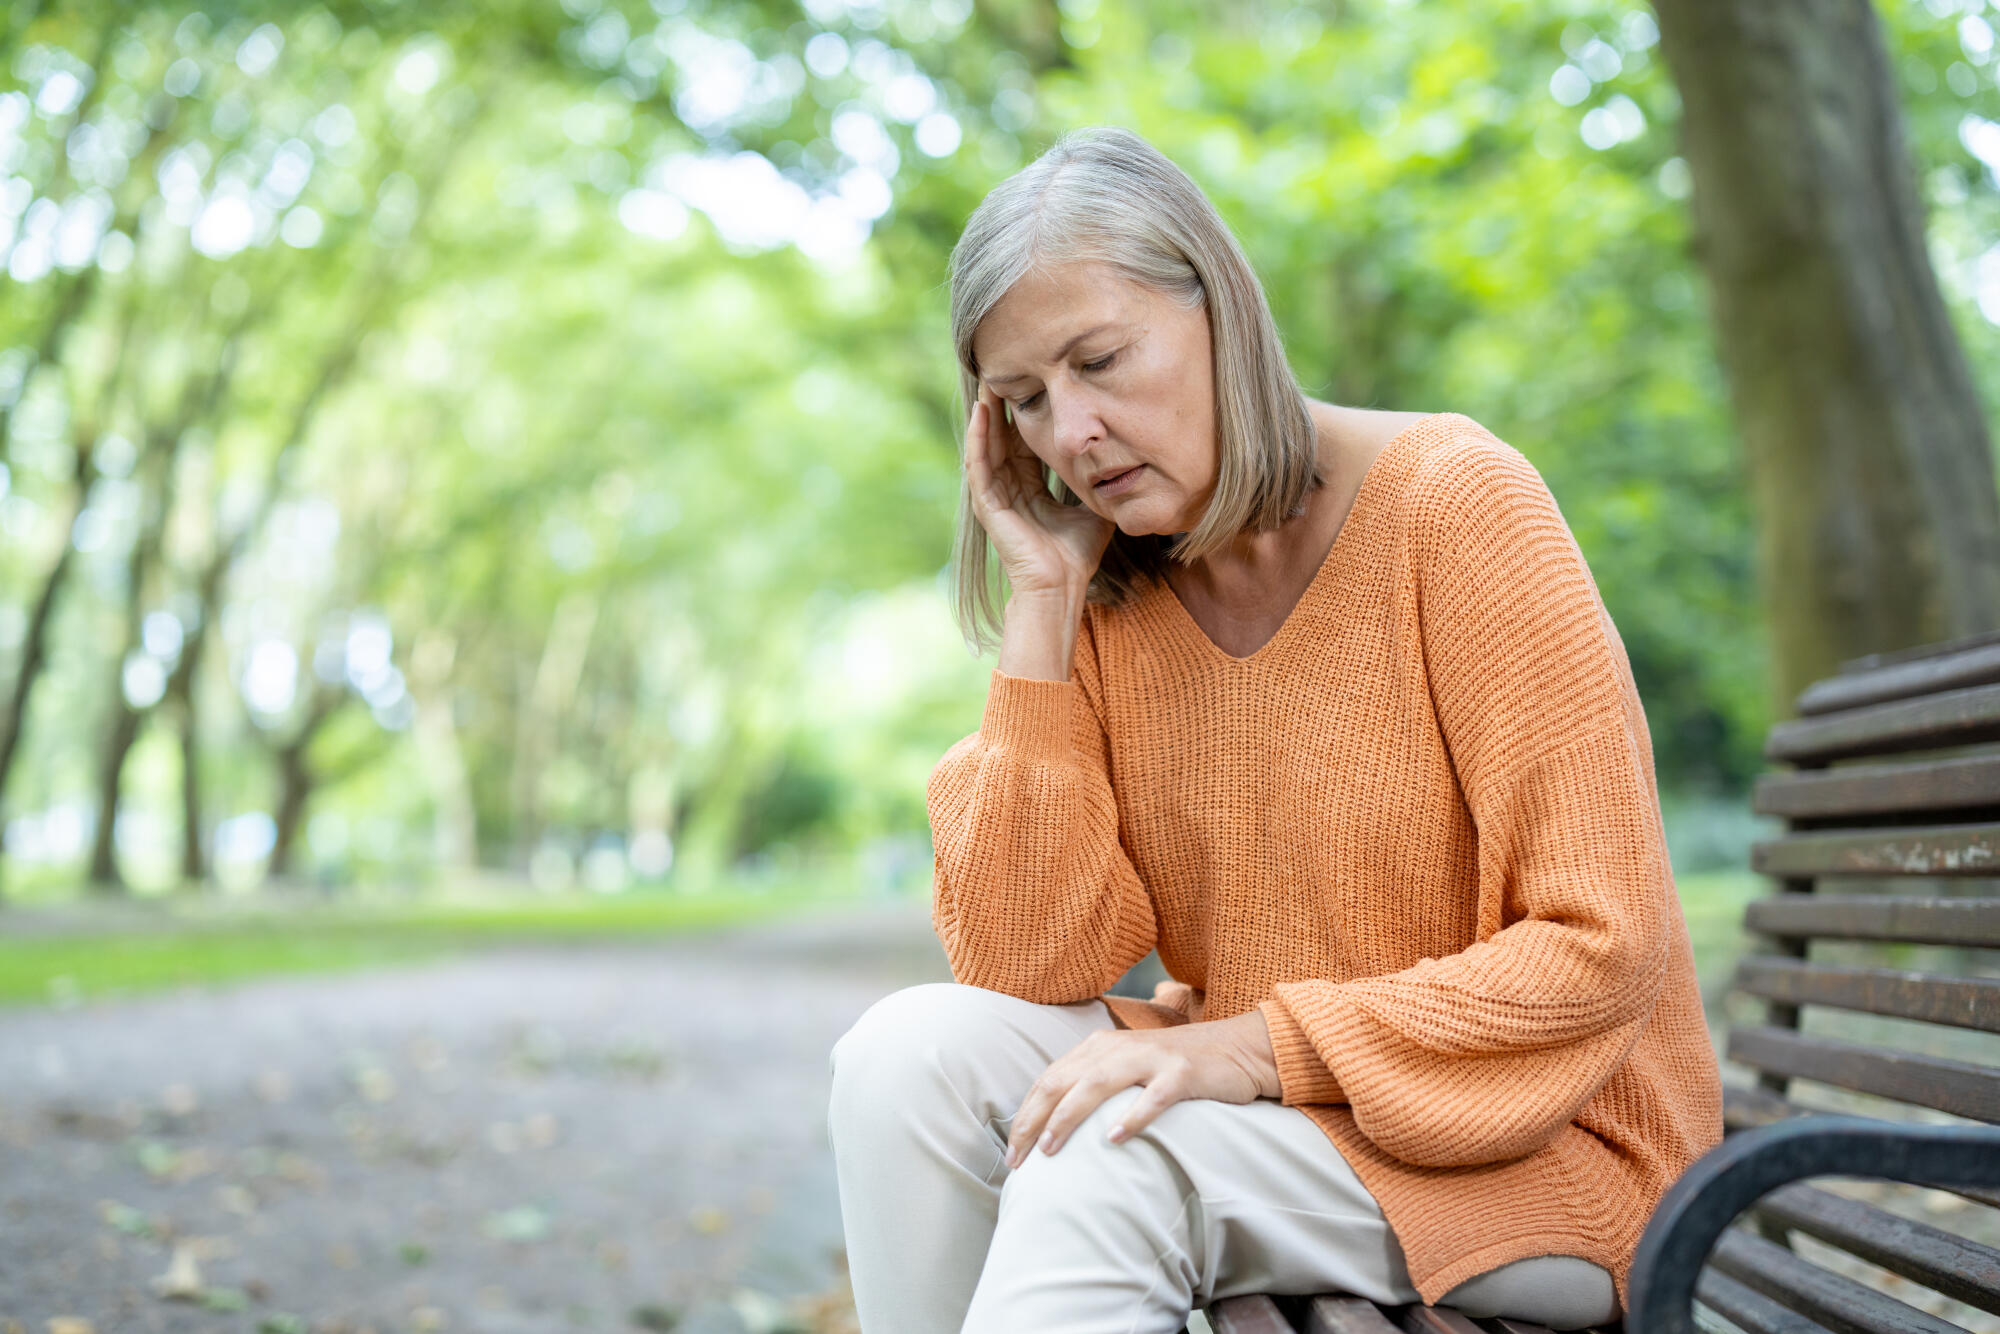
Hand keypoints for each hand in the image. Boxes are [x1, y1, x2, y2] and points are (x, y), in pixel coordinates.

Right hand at [964, 384, 1114, 597]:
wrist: (1062, 587)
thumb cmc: (1077, 556)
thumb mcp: (1093, 507)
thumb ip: (1099, 484)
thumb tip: (1124, 463)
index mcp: (1030, 488)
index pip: (1025, 442)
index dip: (1028, 415)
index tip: (1034, 385)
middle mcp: (1009, 488)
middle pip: (1002, 437)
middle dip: (1003, 406)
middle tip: (1005, 370)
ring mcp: (995, 496)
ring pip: (987, 445)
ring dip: (986, 413)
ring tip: (988, 381)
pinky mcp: (987, 504)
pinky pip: (979, 464)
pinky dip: (978, 437)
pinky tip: (981, 412)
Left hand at [1004, 1009, 1280, 1168]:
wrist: (1238, 1049)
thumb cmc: (1174, 1069)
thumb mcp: (1127, 1069)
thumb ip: (1093, 1085)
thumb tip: (1051, 1127)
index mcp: (1099, 1047)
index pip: (1049, 1080)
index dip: (1025, 1116)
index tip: (1011, 1154)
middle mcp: (1118, 1047)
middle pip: (1063, 1082)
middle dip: (1034, 1121)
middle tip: (1018, 1160)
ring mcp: (1150, 1058)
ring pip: (1097, 1084)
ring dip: (1069, 1116)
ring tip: (1051, 1148)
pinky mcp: (1182, 1073)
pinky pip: (1153, 1096)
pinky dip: (1132, 1116)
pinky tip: (1115, 1139)